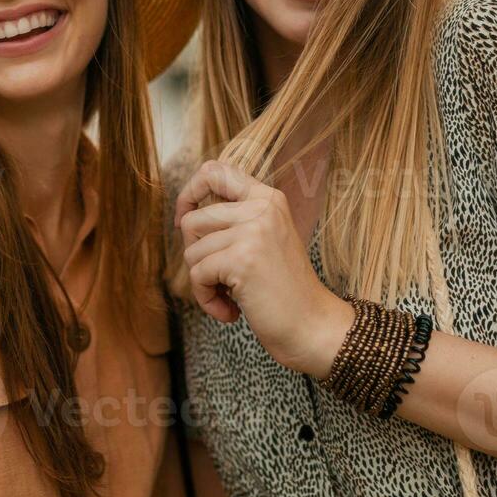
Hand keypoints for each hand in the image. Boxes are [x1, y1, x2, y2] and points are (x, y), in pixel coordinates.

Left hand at [174, 161, 352, 376]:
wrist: (312, 325)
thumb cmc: (283, 290)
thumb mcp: (264, 240)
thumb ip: (235, 219)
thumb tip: (184, 213)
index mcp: (267, 198)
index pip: (214, 171)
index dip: (189, 192)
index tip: (184, 219)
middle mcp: (262, 207)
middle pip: (192, 219)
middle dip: (195, 254)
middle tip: (219, 276)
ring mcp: (253, 231)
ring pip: (191, 250)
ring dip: (203, 281)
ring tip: (230, 295)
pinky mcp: (242, 259)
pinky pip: (197, 275)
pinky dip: (206, 299)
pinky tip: (231, 310)